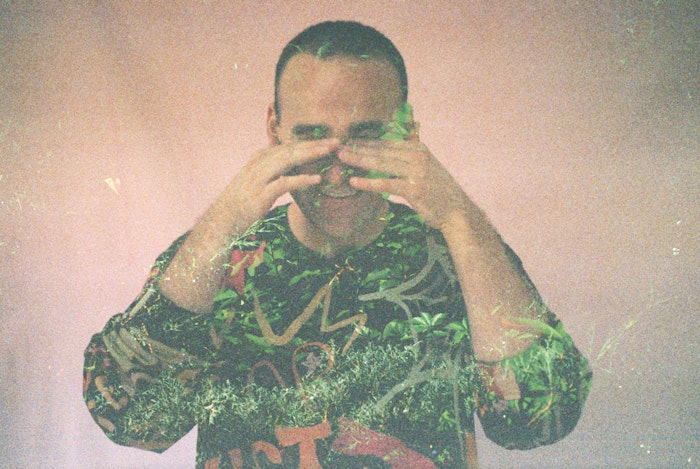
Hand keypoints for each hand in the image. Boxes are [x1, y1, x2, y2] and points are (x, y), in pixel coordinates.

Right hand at [222, 138, 339, 228]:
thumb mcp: (258, 179)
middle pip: (292, 149)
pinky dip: (301, 179)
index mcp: (261, 157)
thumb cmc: (244, 200)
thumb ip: (273, 168)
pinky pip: (284, 183)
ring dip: (311, 154)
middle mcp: (260, 163)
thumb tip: (291, 162)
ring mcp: (260, 177)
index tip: (329, 141)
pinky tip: (317, 179)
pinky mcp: (261, 194)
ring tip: (330, 151)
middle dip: (315, 144)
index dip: (310, 142)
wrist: (224, 218)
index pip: (289, 146)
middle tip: (337, 142)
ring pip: (289, 160)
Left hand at [339, 138, 468, 231]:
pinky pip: (386, 184)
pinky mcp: (414, 189)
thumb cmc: (438, 190)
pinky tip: (354, 181)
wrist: (456, 211)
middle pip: (381, 150)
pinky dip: (368, 182)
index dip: (365, 141)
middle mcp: (418, 156)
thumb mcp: (428, 164)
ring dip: (359, 160)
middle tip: (337, 146)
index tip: (348, 140)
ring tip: (341, 158)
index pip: (386, 142)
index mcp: (418, 148)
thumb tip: (411, 127)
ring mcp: (416, 172)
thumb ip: (414, 147)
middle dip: (358, 148)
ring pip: (381, 164)